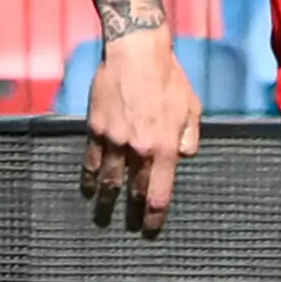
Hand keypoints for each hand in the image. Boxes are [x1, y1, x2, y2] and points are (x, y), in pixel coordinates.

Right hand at [80, 27, 202, 238]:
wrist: (135, 53)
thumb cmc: (169, 79)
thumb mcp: (192, 108)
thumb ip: (189, 138)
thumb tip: (183, 157)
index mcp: (164, 147)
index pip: (159, 192)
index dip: (154, 214)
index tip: (150, 228)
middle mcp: (138, 149)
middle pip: (133, 189)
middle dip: (132, 211)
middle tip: (130, 226)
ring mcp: (114, 140)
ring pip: (109, 179)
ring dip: (107, 199)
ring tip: (103, 214)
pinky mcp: (96, 129)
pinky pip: (92, 160)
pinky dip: (90, 176)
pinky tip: (89, 187)